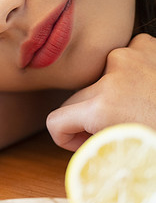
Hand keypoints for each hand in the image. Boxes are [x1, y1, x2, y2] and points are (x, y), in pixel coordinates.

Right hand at [46, 33, 155, 150]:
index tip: (87, 145)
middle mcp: (111, 75)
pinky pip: (124, 56)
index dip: (67, 138)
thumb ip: (97, 149)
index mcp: (104, 107)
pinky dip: (131, 70)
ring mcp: (130, 56)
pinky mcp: (147, 47)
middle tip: (117, 132)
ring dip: (112, 90)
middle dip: (90, 116)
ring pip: (99, 74)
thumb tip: (81, 153)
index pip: (56, 121)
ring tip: (138, 105)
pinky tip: (147, 84)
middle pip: (78, 97)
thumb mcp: (131, 155)